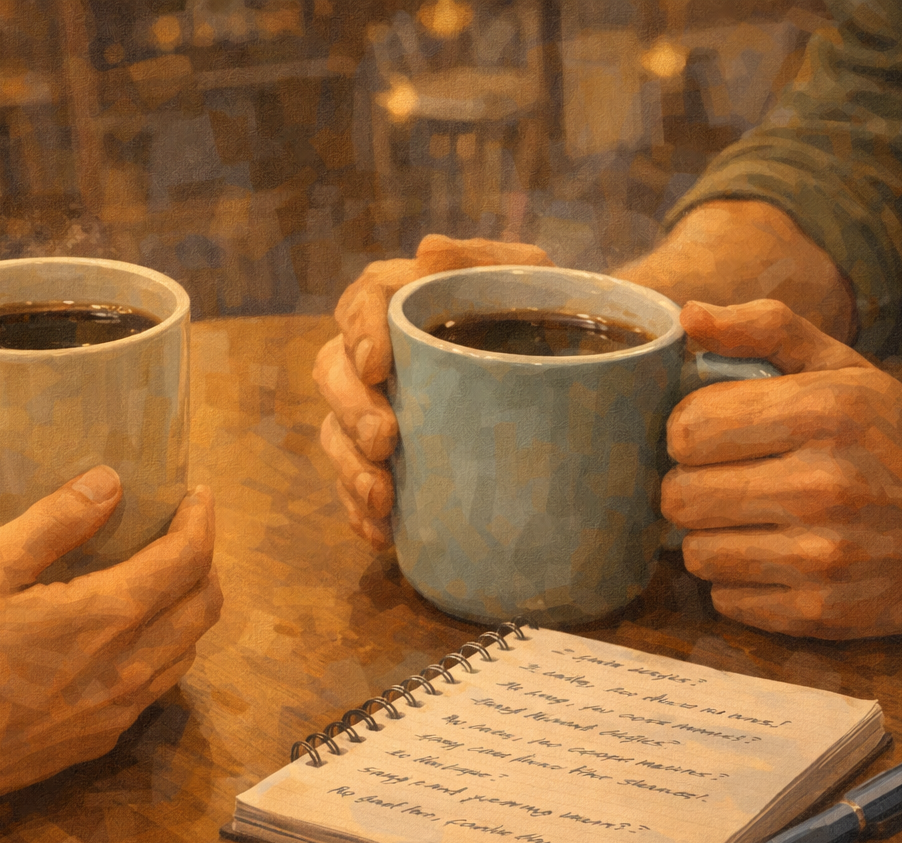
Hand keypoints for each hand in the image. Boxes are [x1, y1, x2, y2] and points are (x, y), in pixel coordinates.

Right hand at [0, 468, 221, 811]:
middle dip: (204, 561)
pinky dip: (161, 649)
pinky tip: (124, 638)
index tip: (196, 496)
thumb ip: (54, 522)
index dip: (200, 521)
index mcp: (108, 616)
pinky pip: (155, 687)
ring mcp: (118, 711)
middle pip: (205, 607)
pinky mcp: (98, 740)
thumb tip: (111, 483)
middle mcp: (130, 667)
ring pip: (186, 651)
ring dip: (187, 609)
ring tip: (159, 580)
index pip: (188, 560)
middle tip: (181, 533)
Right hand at [315, 234, 552, 547]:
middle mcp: (375, 352)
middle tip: (385, 442)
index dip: (360, 331)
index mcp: (402, 298)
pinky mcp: (382, 455)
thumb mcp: (525, 278)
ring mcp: (372, 406)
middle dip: (350, 410)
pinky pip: (350, 481)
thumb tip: (427, 250)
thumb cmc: (541, 313)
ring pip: (333, 430)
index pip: (363, 301)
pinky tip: (380, 533)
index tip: (377, 366)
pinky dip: (358, 509)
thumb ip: (481, 260)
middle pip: (334, 370)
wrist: (568, 369)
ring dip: (348, 467)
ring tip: (380, 499)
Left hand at [661, 299, 901, 638]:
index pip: (687, 428)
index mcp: (826, 411)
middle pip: (679, 495)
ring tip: (750, 518)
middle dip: (690, 484)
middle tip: (725, 479)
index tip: (712, 434)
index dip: (687, 431)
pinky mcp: (821, 613)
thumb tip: (687, 314)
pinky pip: (726, 598)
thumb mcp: (844, 368)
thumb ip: (764, 329)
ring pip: (695, 553)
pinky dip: (737, 580)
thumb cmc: (894, 437)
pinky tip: (774, 555)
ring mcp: (824, 557)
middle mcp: (825, 486)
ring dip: (710, 536)